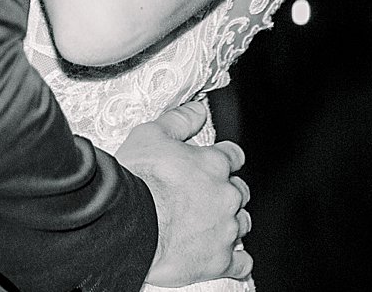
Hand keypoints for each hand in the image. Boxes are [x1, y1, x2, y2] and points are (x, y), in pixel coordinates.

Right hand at [118, 101, 251, 286]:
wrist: (129, 224)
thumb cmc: (137, 181)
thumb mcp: (151, 136)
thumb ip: (179, 120)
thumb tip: (198, 109)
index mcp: (214, 164)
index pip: (233, 156)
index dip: (224, 159)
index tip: (216, 164)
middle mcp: (226, 195)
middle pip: (240, 191)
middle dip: (226, 192)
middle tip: (204, 197)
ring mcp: (225, 229)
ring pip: (242, 224)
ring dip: (231, 223)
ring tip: (209, 226)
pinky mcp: (219, 260)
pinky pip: (241, 263)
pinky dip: (235, 260)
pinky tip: (223, 256)